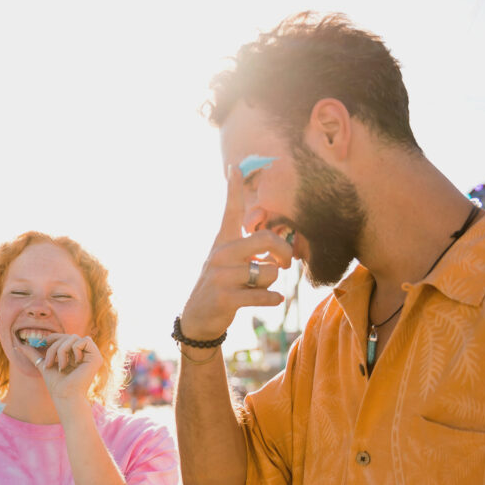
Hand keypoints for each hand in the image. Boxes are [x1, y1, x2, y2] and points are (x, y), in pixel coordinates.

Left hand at [16, 334, 102, 404]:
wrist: (64, 395)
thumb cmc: (56, 384)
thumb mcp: (43, 364)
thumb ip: (34, 354)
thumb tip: (18, 346)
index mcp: (75, 354)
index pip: (65, 336)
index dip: (53, 337)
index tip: (42, 344)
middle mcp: (84, 353)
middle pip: (68, 336)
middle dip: (55, 347)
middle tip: (49, 363)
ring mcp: (91, 355)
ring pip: (74, 337)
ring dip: (62, 350)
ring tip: (60, 366)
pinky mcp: (96, 357)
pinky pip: (85, 340)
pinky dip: (75, 349)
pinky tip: (74, 363)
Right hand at [180, 165, 291, 339]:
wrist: (198, 319)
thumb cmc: (222, 287)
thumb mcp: (230, 264)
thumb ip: (252, 252)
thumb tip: (282, 247)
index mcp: (223, 242)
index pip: (230, 210)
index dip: (234, 188)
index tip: (236, 165)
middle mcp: (220, 254)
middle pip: (265, 239)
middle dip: (284, 252)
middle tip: (287, 263)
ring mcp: (221, 276)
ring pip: (268, 272)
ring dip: (272, 284)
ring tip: (258, 289)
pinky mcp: (226, 297)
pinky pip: (265, 295)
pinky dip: (273, 299)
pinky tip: (272, 300)